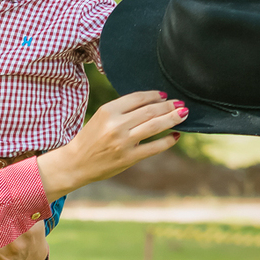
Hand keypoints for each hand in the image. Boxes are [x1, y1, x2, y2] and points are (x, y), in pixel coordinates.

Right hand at [37, 91, 182, 201]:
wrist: (76, 163)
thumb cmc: (90, 138)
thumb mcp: (101, 118)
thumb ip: (123, 111)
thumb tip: (153, 104)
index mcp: (108, 111)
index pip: (138, 98)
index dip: (154, 96)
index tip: (164, 96)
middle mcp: (116, 125)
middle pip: (149, 111)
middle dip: (169, 106)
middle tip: (181, 103)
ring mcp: (123, 142)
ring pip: (154, 126)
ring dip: (172, 118)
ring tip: (183, 114)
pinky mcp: (128, 158)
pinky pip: (153, 147)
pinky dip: (167, 141)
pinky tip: (175, 136)